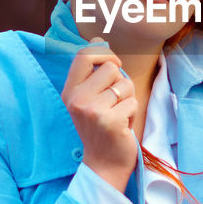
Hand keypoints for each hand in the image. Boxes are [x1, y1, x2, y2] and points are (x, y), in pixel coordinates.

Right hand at [61, 37, 138, 191]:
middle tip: (114, 103)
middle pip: (111, 67)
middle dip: (121, 82)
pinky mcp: (110, 120)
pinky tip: (122, 127)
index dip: (104, 53)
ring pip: (125, 84)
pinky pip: (133, 102)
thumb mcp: (89, 99)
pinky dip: (132, 114)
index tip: (113, 65)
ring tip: (118, 115)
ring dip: (128, 99)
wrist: (104, 163)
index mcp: (70, 91)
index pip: (85, 55)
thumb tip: (100, 40)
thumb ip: (94, 73)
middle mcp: (77, 99)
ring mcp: (92, 110)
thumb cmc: (101, 128)